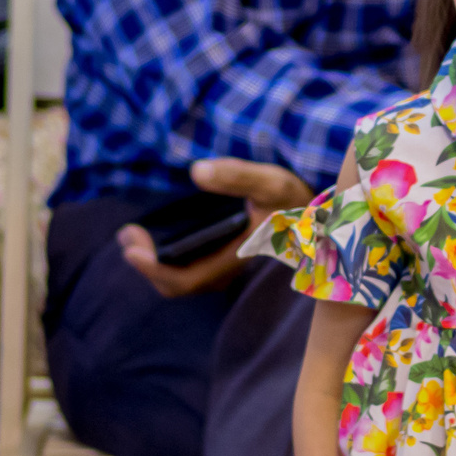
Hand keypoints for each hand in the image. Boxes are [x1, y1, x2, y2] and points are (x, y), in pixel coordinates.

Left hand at [117, 158, 317, 300]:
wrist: (329, 218)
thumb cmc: (298, 201)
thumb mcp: (271, 182)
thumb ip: (236, 176)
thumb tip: (197, 170)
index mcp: (236, 258)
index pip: (185, 280)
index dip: (153, 270)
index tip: (130, 247)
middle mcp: (230, 270)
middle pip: (179, 285)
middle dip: (147, 265)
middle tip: (126, 235)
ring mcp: (230, 267)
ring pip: (185, 279)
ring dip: (157, 262)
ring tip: (136, 235)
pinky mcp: (232, 260)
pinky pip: (194, 270)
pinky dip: (172, 259)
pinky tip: (162, 239)